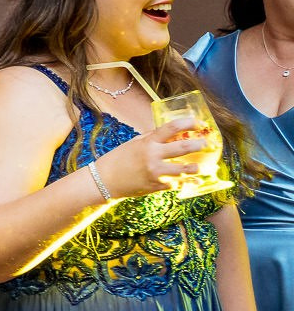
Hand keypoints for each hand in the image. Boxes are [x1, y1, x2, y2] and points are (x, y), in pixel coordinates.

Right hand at [87, 119, 212, 199]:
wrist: (103, 181)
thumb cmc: (117, 159)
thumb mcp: (133, 143)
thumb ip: (152, 137)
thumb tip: (171, 132)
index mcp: (147, 143)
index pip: (172, 128)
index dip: (189, 123)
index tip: (199, 123)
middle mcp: (153, 157)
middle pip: (183, 148)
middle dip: (199, 145)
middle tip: (206, 144)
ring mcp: (156, 173)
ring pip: (185, 170)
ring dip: (195, 167)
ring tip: (198, 166)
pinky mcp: (156, 186)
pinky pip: (176, 184)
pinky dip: (186, 182)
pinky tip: (194, 181)